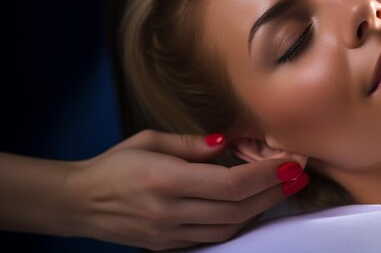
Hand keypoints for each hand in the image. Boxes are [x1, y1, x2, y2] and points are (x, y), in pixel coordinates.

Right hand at [65, 130, 307, 250]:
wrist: (79, 202)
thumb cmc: (115, 164)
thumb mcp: (149, 140)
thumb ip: (191, 144)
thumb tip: (227, 143)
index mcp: (165, 181)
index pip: (230, 184)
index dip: (265, 176)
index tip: (289, 163)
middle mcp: (171, 212)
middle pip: (237, 209)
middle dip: (274, 192)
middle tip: (298, 175)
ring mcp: (170, 234)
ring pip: (230, 228)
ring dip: (261, 208)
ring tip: (282, 189)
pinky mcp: (169, 246)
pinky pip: (214, 237)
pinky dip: (239, 223)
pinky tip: (253, 206)